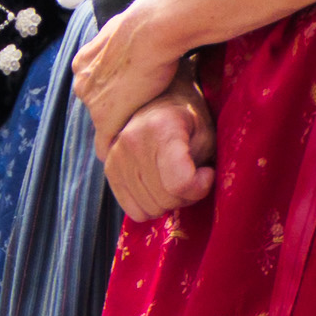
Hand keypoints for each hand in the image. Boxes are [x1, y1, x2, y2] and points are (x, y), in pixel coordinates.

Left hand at [69, 0, 193, 146]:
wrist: (150, 31)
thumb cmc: (147, 25)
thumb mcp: (125, 28)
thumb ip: (122, 40)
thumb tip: (134, 31)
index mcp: (84, 62)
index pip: (95, 86)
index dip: (113, 93)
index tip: (128, 97)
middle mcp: (81, 82)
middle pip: (95, 106)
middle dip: (113, 111)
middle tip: (136, 115)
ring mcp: (91, 102)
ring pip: (102, 123)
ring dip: (118, 127)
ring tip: (137, 133)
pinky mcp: (105, 118)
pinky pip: (104, 143)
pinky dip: (113, 149)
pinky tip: (125, 157)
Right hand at [99, 83, 214, 219]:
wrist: (158, 103)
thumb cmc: (189, 120)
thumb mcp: (207, 135)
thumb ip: (202, 164)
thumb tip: (191, 190)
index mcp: (161, 128)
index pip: (179, 182)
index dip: (200, 186)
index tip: (207, 173)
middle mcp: (131, 141)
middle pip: (166, 199)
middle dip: (187, 195)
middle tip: (193, 176)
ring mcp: (116, 157)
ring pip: (151, 209)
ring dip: (169, 200)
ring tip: (174, 178)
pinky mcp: (109, 170)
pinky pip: (135, 212)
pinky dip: (151, 206)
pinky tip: (158, 186)